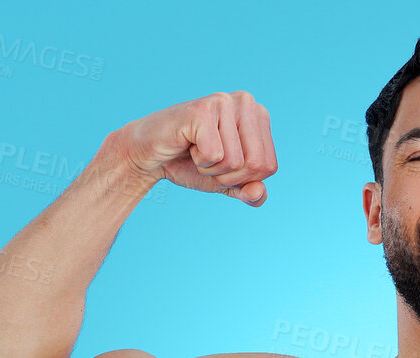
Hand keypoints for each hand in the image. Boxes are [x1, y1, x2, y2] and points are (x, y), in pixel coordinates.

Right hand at [110, 91, 276, 205]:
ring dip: (211, 168)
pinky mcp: (202, 109)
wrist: (151, 157)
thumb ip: (249, 192)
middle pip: (256, 164)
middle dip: (229, 176)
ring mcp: (224, 101)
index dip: (243, 179)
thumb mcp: (228, 183)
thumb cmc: (191, 164)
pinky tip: (187, 144)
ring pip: (235, 162)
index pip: (268, 166)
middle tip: (207, 159)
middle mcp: (246, 101)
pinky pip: (214, 155)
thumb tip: (258, 193)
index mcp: (259, 115)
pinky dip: (199, 160)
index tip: (221, 164)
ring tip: (196, 150)